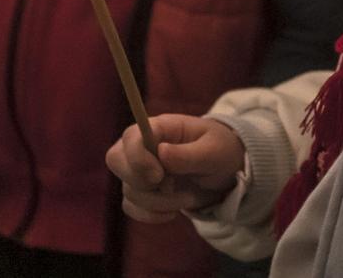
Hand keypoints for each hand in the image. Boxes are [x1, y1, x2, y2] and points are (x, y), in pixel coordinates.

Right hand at [105, 115, 245, 223]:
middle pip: (115, 160)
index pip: (130, 136)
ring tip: (187, 198)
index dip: (137, 157)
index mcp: (162, 127)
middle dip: (142, 182)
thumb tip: (161, 152)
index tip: (159, 176)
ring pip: (128, 189)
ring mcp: (140, 169)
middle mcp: (144, 146)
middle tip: (171, 185)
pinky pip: (130, 206)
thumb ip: (188, 154)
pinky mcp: (142, 191)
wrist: (226, 172)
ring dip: (157, 202)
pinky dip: (150, 214)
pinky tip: (172, 213)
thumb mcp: (214, 151)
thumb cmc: (221, 151)